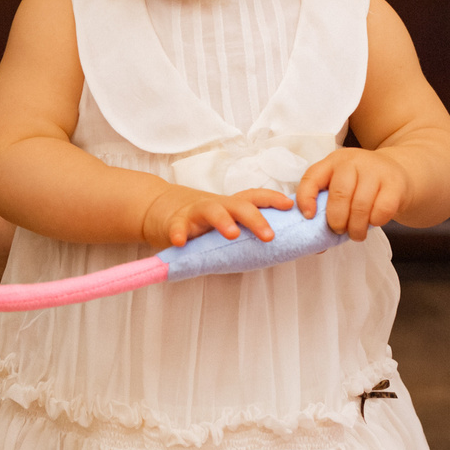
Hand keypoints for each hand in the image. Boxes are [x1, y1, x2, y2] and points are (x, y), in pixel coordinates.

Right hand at [138, 183, 293, 249]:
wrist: (160, 208)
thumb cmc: (200, 221)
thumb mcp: (224, 221)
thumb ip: (243, 233)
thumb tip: (276, 252)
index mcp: (231, 206)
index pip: (254, 198)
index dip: (272, 199)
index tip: (289, 206)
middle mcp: (216, 205)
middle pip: (238, 205)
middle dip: (255, 218)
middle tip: (269, 236)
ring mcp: (194, 213)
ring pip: (211, 210)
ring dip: (223, 220)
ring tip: (232, 234)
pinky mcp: (174, 222)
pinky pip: (177, 227)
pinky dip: (178, 233)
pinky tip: (180, 242)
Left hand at [297, 148, 411, 240]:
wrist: (397, 171)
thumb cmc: (362, 185)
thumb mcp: (342, 185)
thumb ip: (327, 207)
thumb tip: (317, 246)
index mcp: (332, 162)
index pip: (312, 177)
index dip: (306, 199)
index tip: (309, 217)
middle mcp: (353, 162)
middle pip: (339, 195)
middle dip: (336, 220)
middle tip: (339, 230)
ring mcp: (375, 170)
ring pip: (360, 205)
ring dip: (356, 227)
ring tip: (356, 234)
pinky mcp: (395, 183)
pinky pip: (382, 209)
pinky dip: (375, 222)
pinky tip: (373, 222)